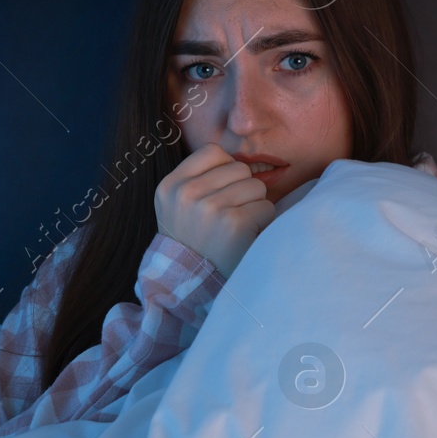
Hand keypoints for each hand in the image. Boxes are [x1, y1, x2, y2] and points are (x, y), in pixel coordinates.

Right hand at [154, 143, 276, 278]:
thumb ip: (199, 178)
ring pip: (256, 186)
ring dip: (254, 206)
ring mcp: (209, 208)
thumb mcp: (178, 205)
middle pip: (239, 168)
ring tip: (237, 227)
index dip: (225, 170)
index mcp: (170, 185)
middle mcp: (186, 194)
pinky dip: (263, 223)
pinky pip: (266, 207)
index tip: (220, 193)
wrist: (193, 285)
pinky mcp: (233, 224)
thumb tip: (239, 160)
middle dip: (242, 189)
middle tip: (229, 215)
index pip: (213, 151)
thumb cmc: (194, 241)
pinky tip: (246, 237)